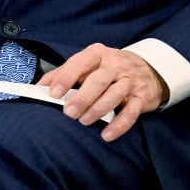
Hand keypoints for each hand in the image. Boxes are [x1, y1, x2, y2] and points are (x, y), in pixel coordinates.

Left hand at [40, 43, 168, 141]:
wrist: (150, 70)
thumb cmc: (110, 68)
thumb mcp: (88, 63)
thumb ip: (63, 72)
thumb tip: (40, 86)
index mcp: (98, 54)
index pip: (80, 63)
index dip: (66, 77)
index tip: (54, 93)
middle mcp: (115, 65)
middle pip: (98, 81)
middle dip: (82, 98)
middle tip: (69, 113)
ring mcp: (130, 81)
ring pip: (114, 95)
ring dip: (97, 110)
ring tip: (84, 121)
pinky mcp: (141, 98)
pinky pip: (130, 113)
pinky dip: (118, 125)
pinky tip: (106, 134)